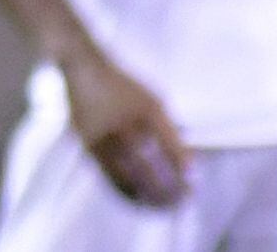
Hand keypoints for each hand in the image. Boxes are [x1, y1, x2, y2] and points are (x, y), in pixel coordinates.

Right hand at [61, 48, 189, 207]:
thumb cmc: (122, 86)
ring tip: (162, 207)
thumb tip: (187, 160)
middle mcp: (126, 124)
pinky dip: (126, 192)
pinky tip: (137, 200)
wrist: (83, 69)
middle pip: (151, 166)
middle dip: (169, 188)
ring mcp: (105, 135)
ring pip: (130, 176)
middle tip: (182, 201)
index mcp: (147, 110)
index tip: (193, 184)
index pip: (170, 146)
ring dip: (149, 195)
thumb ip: (169, 128)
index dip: (182, 168)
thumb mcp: (153, 100)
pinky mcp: (88, 145)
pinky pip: (110, 176)